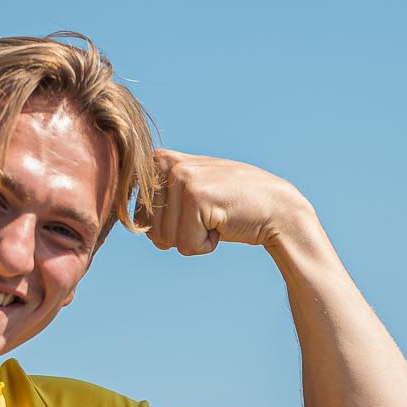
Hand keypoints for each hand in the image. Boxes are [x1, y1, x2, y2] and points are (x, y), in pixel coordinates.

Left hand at [142, 150, 310, 256]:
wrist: (275, 208)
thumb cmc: (231, 206)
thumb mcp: (189, 192)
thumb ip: (159, 200)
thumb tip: (132, 223)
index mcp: (159, 160)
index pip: (138, 217)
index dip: (167, 227)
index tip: (193, 212)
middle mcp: (166, 164)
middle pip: (149, 230)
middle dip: (179, 235)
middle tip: (208, 216)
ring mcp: (181, 178)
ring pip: (166, 240)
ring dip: (194, 240)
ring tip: (216, 218)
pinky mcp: (195, 197)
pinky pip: (185, 245)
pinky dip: (205, 245)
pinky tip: (223, 224)